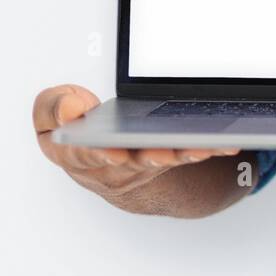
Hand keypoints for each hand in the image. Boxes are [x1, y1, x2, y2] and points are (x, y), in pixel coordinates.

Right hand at [33, 84, 240, 199]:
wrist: (105, 151)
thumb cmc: (78, 128)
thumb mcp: (53, 114)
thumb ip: (53, 108)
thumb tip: (70, 111)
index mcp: (77, 154)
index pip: (85, 156)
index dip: (98, 155)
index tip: (112, 151)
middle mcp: (112, 167)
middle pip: (133, 163)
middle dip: (148, 158)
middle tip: (163, 152)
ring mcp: (142, 166)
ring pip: (165, 162)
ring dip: (182, 156)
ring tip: (200, 146)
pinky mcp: (168, 159)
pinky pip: (187, 156)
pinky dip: (205, 150)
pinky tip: (223, 143)